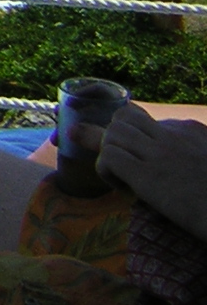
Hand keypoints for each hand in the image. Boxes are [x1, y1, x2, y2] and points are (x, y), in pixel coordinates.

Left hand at [78, 104, 206, 241]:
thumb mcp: (204, 156)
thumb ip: (192, 148)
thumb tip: (174, 158)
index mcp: (191, 130)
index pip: (144, 117)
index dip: (137, 137)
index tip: (144, 159)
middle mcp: (174, 136)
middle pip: (123, 116)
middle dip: (115, 137)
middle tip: (126, 164)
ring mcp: (160, 154)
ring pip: (113, 132)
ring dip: (109, 152)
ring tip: (123, 176)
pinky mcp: (148, 176)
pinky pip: (110, 158)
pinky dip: (107, 171)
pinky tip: (123, 188)